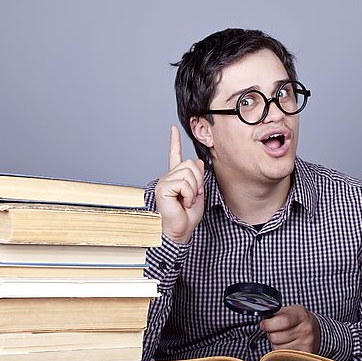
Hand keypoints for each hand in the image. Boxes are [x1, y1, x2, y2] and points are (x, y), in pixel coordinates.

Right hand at [153, 125, 205, 243]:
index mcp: (175, 178)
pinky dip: (189, 195)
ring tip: (186, 201)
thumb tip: (197, 161)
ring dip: (194, 189)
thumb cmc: (186, 217)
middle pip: (190, 164)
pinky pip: (184, 183)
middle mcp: (167, 177)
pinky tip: (182, 203)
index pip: (174, 155)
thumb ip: (198, 177)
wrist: (180, 232)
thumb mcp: (198, 194)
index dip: (175, 141)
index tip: (174, 129)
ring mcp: (164, 182)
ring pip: (189, 172)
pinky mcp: (162, 188)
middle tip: (192, 196)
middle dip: (198, 181)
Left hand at [259, 305, 320, 353]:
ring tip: (282, 338)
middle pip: (276, 337)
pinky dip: (281, 351)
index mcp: (301, 315)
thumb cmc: (300, 320)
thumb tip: (263, 320)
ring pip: (277, 348)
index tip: (264, 324)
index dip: (269, 323)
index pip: (283, 320)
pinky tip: (287, 345)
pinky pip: (283, 356)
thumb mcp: (291, 311)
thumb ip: (277, 313)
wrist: (317, 331)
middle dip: (270, 334)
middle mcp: (305, 330)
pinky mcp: (304, 355)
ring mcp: (306, 344)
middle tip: (274, 331)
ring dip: (275, 344)